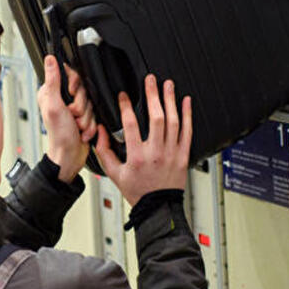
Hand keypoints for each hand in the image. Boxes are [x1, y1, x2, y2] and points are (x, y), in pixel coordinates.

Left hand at [38, 56, 95, 181]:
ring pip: (91, 103)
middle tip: (73, 115)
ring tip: (77, 125)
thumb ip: (53, 82)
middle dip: (82, 106)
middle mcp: (62, 99)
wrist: (70, 157)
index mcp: (51, 92)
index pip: (71, 76)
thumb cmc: (59, 136)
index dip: (76, 87)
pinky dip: (91, 125)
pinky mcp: (83, 117)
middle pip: (84, 90)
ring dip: (87, 118)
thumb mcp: (54, 106)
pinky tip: (82, 131)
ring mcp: (73, 109)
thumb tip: (50, 59)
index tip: (73, 95)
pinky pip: (95, 114)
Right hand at [95, 74, 191, 205]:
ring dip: (170, 101)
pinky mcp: (184, 156)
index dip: (126, 107)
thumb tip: (101, 131)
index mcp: (137, 157)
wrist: (159, 209)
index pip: (131, 125)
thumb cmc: (138, 192)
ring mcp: (172, 154)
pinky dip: (188, 115)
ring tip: (168, 85)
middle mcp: (156, 154)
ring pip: (174, 122)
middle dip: (153, 95)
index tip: (124, 96)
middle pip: (156, 118)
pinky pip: (188, 132)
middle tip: (150, 80)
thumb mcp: (114, 174)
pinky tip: (186, 102)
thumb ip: (104, 152)